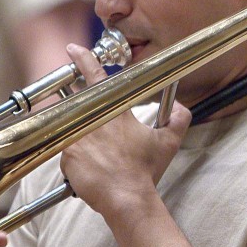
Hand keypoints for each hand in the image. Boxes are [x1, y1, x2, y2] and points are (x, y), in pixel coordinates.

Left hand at [58, 43, 190, 216]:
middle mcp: (92, 120)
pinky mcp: (66, 156)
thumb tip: (180, 105)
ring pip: (71, 127)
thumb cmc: (145, 169)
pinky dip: (77, 159)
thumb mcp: (168, 142)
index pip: (97, 77)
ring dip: (79, 134)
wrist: (126, 198)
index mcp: (115, 112)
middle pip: (76, 99)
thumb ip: (178, 118)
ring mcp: (76, 138)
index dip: (84, 60)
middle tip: (82, 109)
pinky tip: (92, 171)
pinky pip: (67, 152)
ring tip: (96, 154)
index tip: (73, 49)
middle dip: (76, 99)